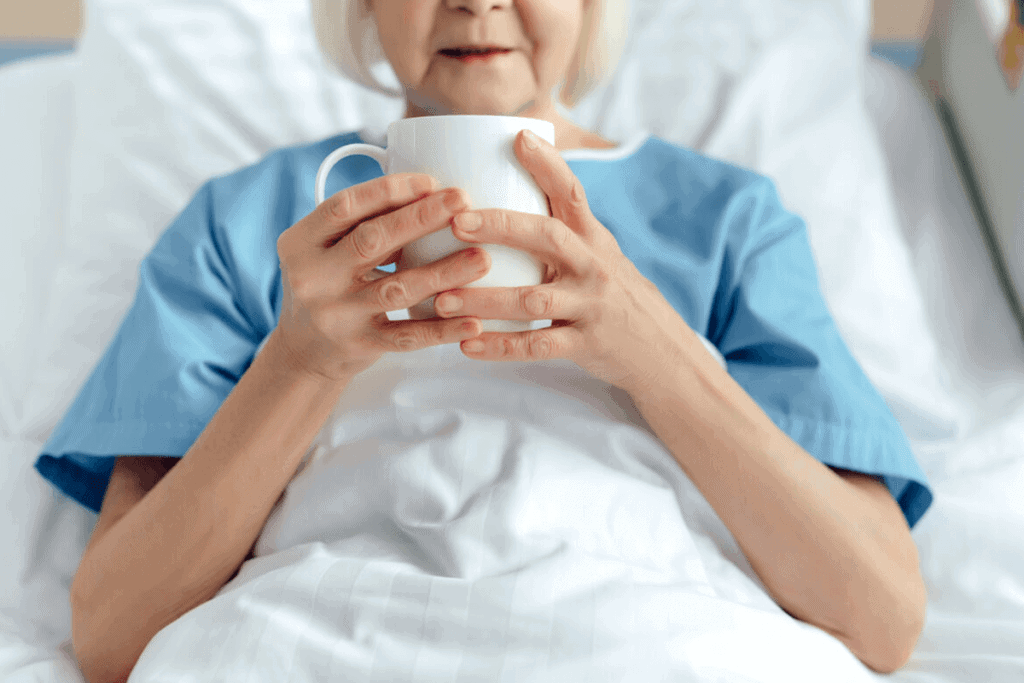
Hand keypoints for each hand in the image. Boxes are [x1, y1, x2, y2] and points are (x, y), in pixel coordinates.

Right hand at [272, 173, 489, 381]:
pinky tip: (473, 322)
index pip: (345, 206)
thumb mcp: (325, 251)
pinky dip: (442, 329)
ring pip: (397, 289)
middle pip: (373, 240)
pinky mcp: (360, 345)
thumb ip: (361, 225)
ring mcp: (337, 315)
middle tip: (462, 201)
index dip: (389, 191)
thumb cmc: (325, 287)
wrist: (302, 353)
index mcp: (301, 243)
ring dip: (443, 272)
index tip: (431, 182)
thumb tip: (427, 194)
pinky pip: (408, 336)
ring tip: (482, 259)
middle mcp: (314, 278)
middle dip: (421, 217)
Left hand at [435, 129, 694, 392]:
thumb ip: (561, 229)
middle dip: (501, 226)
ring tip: (442, 300)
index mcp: (593, 239)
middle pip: (548, 237)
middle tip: (457, 221)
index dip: (548, 164)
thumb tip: (510, 187)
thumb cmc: (611, 293)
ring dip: (485, 300)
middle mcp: (594, 266)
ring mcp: (590, 306)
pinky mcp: (586, 344)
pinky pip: (538, 347)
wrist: (659, 348)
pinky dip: (501, 347)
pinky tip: (468, 345)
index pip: (573, 193)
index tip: (518, 138)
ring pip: (534, 300)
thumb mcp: (597, 254)